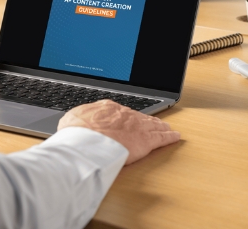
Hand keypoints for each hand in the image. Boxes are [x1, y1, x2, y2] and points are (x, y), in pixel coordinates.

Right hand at [58, 100, 179, 164]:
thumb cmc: (76, 132)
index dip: (127, 117)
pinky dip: (170, 137)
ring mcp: (137, 126)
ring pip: (153, 124)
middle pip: (140, 116)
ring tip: (166, 127)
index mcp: (107, 108)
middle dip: (147, 119)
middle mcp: (125, 114)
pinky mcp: (146, 140)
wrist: (86, 140)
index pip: (122, 111)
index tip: (128, 120)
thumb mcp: (71, 120)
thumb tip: (74, 123)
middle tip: (153, 122)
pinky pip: (162, 138)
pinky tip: (175, 136)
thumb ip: (79, 120)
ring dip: (160, 126)